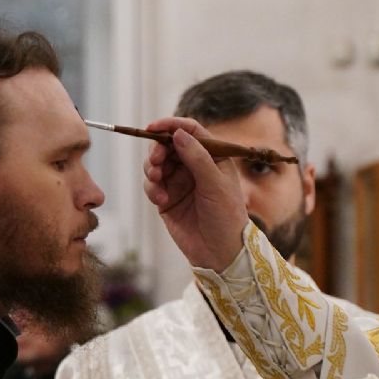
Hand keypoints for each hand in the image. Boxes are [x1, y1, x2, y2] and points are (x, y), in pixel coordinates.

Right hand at [141, 117, 249, 271]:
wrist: (220, 252)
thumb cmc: (226, 216)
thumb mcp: (215, 184)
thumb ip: (197, 158)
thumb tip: (178, 134)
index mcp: (212, 157)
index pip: (190, 132)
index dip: (171, 125)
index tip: (154, 127)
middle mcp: (194, 166)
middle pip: (168, 145)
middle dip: (157, 149)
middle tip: (155, 161)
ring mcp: (179, 182)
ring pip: (156, 163)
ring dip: (152, 168)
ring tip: (156, 179)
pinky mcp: (166, 198)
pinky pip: (152, 185)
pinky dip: (152, 188)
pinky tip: (161, 199)